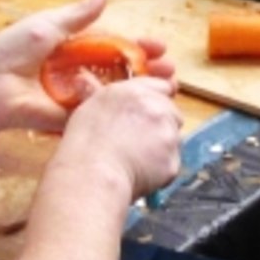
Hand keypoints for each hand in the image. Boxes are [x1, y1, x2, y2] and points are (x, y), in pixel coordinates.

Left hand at [0, 0, 176, 132]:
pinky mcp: (73, 117)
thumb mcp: (48, 25)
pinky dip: (123, 112)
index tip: (160, 47)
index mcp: (75, 47)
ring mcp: (78, 96)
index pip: (115, 46)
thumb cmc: (13, 49)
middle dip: (148, 71)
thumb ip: (78, 15)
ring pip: (117, 94)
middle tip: (171, 70)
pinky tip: (144, 108)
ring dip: (142, 92)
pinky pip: (100, 114)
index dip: (138, 47)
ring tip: (167, 88)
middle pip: (121, 71)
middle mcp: (80, 71)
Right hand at [54, 77, 181, 197]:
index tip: (148, 112)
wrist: (93, 175)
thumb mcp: (91, 106)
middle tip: (139, 139)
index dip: (155, 100)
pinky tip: (140, 173)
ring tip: (136, 158)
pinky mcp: (173, 160)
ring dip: (162, 146)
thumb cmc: (85, 143)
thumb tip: (96, 85)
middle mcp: (157, 108)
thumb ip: (111, 96)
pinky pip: (171, 163)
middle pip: (172, 113)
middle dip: (161, 124)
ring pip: (174, 138)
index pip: (162, 86)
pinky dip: (160, 169)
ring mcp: (168, 134)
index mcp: (135, 91)